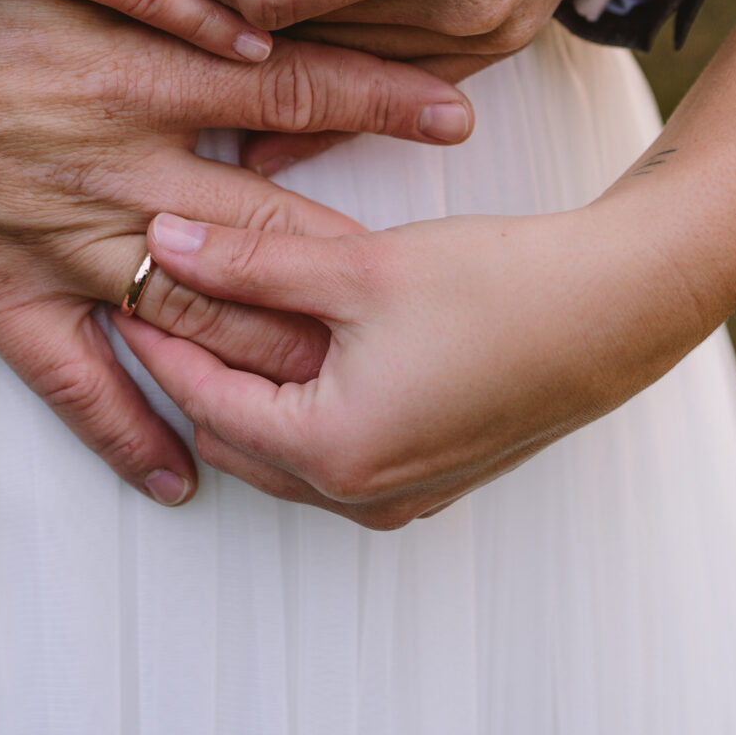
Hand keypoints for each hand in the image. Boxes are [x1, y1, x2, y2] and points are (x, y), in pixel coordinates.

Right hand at [0, 0, 472, 503]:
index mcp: (131, 70)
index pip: (288, 87)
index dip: (380, 100)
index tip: (458, 109)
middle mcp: (116, 165)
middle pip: (266, 221)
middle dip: (358, 251)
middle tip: (442, 276)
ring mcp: (61, 242)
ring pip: (195, 315)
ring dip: (272, 354)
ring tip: (351, 388)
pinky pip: (77, 386)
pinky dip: (132, 435)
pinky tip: (185, 479)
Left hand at [115, 160, 719, 526]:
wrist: (612, 309)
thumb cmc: (501, 290)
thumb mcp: (356, 267)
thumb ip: (247, 259)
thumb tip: (165, 242)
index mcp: (334, 453)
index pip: (204, 401)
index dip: (155, 343)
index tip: (123, 296)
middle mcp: (363, 492)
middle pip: (235, 437)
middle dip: (190, 374)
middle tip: (157, 308)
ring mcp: (402, 491)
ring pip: (281, 452)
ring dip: (242, 392)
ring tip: (214, 322)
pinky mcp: (431, 471)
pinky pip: (332, 456)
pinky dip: (295, 407)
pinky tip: (293, 351)